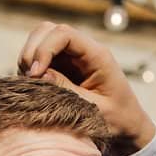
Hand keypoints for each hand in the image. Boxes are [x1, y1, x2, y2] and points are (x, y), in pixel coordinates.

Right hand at [17, 23, 155, 155]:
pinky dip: (30, 69)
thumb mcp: (93, 109)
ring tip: (31, 85)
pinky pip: (39, 58)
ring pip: (39, 40)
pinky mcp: (62, 66)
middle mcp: (83, 50)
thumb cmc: (117, 119)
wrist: (127, 125)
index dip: (44, 49)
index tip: (35, 75)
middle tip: (30, 79)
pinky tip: (34, 87)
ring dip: (28, 60)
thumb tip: (38, 75)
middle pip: (47, 30)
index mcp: (97, 55)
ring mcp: (71, 56)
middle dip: (32, 51)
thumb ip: (67, 91)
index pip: (64, 34)